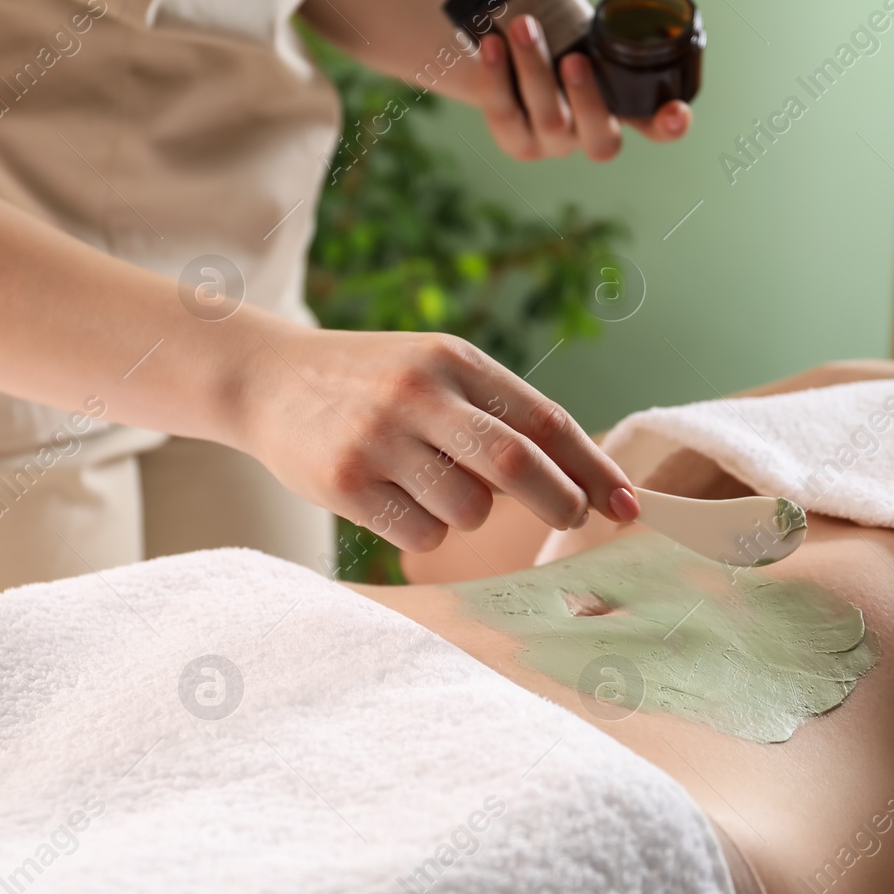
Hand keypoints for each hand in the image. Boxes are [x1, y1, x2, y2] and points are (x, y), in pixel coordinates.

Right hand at [234, 323, 640, 552]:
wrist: (265, 379)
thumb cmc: (370, 383)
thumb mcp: (433, 370)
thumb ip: (495, 413)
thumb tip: (577, 481)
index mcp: (454, 360)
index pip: (544, 420)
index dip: (593, 468)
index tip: (628, 506)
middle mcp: (419, 394)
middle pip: (516, 466)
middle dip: (560, 502)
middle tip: (572, 520)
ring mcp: (379, 439)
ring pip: (469, 510)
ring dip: (470, 515)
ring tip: (432, 486)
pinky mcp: (345, 482)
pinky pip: (422, 534)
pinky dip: (426, 530)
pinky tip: (394, 500)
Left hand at [475, 15, 690, 161]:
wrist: (500, 57)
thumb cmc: (554, 43)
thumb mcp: (585, 39)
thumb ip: (601, 39)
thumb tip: (619, 8)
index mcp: (619, 112)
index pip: (653, 127)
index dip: (668, 127)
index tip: (676, 114)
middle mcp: (588, 136)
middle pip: (598, 135)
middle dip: (586, 97)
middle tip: (574, 58)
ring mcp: (550, 143)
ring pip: (548, 118)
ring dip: (536, 69)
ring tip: (523, 27)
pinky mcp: (512, 138)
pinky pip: (503, 110)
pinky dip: (496, 74)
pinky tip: (493, 44)